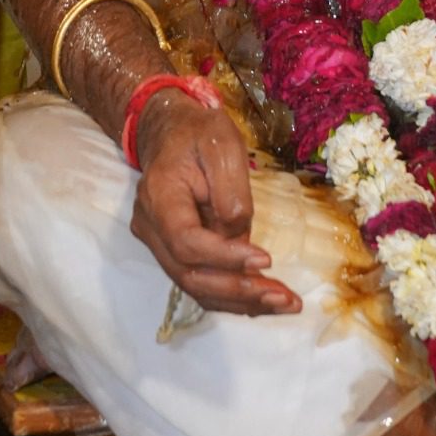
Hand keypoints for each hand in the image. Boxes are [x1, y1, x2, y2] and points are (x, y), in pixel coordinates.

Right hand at [130, 92, 299, 317]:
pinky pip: (202, 281)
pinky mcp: (175, 252)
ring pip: (196, 286)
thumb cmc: (198, 132)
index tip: (266, 259)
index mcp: (159, 197)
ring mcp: (159, 244)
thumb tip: (239, 235)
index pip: (186, 242)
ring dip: (241, 301)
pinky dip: (234, 295)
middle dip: (239, 291)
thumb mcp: (222, 143)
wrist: (170, 132)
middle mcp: (151, 229)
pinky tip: (266, 299)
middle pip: (190, 275)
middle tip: (284, 297)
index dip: (225, 258)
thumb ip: (231, 190)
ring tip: (285, 303)